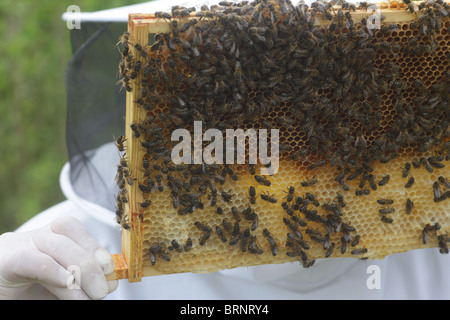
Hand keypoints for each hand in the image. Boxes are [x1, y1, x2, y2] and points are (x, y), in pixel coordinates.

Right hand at [0, 216, 117, 298]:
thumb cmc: (27, 295)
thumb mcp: (61, 287)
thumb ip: (84, 282)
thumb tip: (113, 282)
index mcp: (48, 238)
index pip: (74, 228)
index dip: (95, 246)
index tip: (112, 269)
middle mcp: (33, 236)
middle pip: (68, 236)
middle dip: (92, 264)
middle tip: (102, 291)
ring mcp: (16, 245)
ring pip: (56, 247)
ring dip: (79, 273)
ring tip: (91, 297)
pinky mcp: (4, 261)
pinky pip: (33, 260)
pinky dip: (55, 272)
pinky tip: (68, 284)